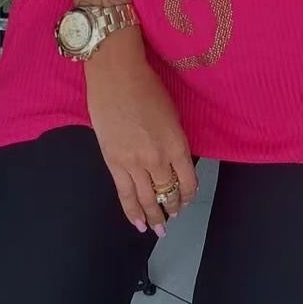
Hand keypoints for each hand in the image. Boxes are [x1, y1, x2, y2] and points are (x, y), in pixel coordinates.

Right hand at [84, 25, 198, 235]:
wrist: (116, 74)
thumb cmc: (147, 86)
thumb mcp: (172, 114)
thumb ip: (174, 141)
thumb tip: (173, 161)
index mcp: (177, 144)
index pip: (188, 181)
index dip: (189, 194)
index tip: (187, 198)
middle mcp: (158, 158)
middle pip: (168, 193)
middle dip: (172, 207)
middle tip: (173, 216)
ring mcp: (134, 163)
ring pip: (147, 199)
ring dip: (155, 216)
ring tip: (159, 229)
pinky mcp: (113, 162)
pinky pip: (125, 195)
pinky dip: (133, 212)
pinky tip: (139, 224)